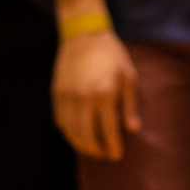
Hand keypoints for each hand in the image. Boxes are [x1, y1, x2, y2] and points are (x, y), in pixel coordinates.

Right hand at [52, 30, 139, 162]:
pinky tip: (76, 133)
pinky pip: (60, 119)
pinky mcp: (57, 91)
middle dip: (96, 151)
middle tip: (103, 155)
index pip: (109, 131)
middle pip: (87, 137)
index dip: (113, 148)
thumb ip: (130, 104)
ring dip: (81, 144)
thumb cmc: (111, 53)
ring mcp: (68, 95)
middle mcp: (84, 97)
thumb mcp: (128, 75)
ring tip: (91, 147)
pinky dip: (68, 131)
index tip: (117, 156)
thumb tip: (132, 129)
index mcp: (105, 93)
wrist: (83, 33)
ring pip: (71, 131)